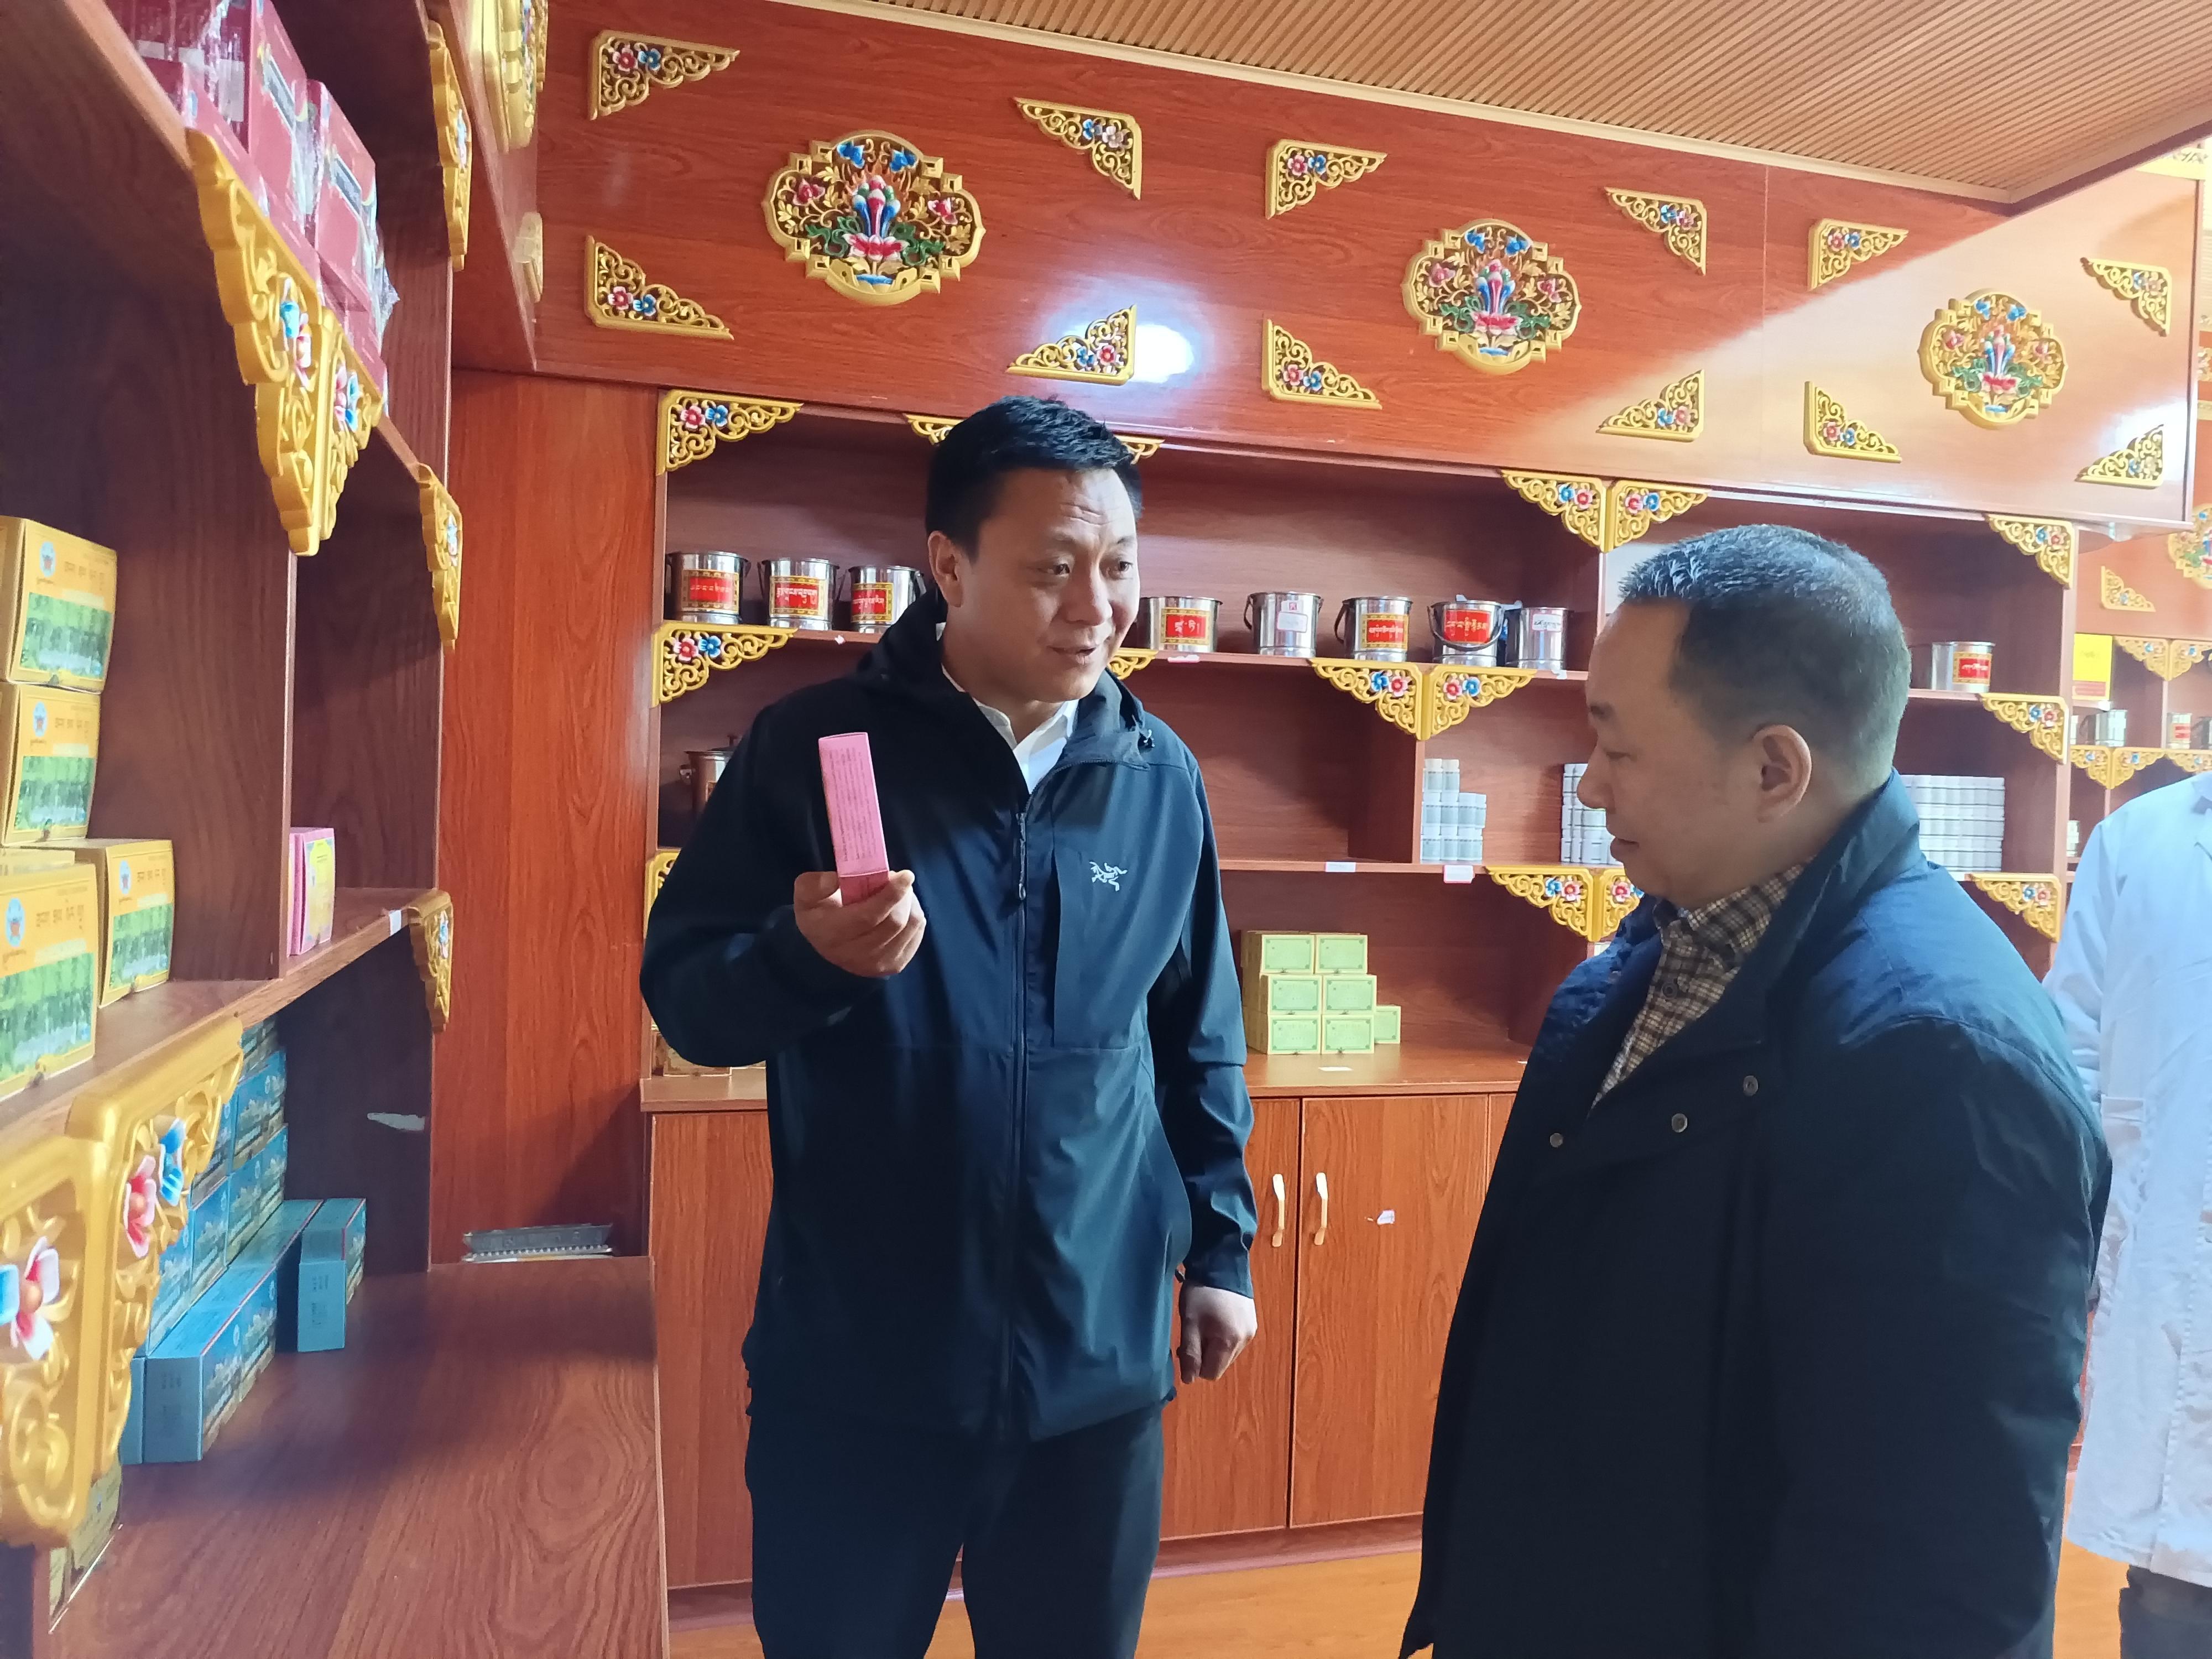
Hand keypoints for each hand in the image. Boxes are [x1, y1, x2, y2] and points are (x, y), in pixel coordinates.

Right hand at [791, 870, 925, 977]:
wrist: (827, 943)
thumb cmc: (820, 912)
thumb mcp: (806, 894)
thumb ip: (815, 884)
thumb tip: (836, 880)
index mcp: (831, 935)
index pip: (868, 916)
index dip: (890, 895)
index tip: (905, 875)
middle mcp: (855, 955)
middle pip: (894, 922)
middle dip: (902, 896)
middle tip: (897, 878)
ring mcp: (877, 964)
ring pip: (909, 927)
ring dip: (909, 903)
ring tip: (899, 892)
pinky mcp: (894, 965)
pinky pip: (916, 934)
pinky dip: (914, 915)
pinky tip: (902, 908)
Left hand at [1177, 1283, 1256, 1383]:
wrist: (1222, 1263)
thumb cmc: (1201, 1293)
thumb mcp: (1190, 1322)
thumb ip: (1190, 1352)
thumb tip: (1189, 1381)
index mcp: (1228, 1343)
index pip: (1211, 1373)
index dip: (1195, 1365)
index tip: (1185, 1347)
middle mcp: (1244, 1341)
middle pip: (1220, 1364)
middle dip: (1205, 1355)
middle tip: (1193, 1333)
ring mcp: (1250, 1331)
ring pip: (1228, 1353)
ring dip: (1215, 1346)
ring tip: (1205, 1324)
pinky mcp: (1252, 1322)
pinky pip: (1236, 1341)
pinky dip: (1224, 1337)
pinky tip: (1217, 1319)